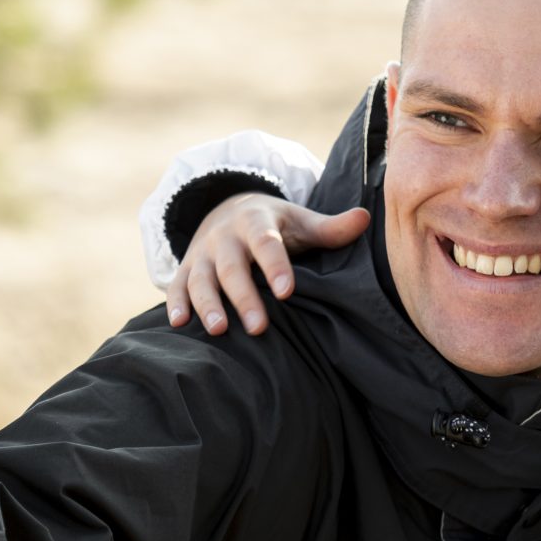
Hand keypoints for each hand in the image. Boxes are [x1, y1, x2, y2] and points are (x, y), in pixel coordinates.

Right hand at [164, 193, 370, 336]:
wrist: (229, 209)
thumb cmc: (276, 225)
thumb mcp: (300, 221)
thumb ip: (330, 228)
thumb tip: (365, 218)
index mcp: (255, 222)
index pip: (266, 243)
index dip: (275, 266)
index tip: (286, 291)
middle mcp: (225, 237)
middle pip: (231, 267)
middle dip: (243, 296)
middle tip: (258, 327)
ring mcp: (202, 254)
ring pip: (200, 279)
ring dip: (207, 304)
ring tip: (219, 331)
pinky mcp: (186, 270)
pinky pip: (176, 287)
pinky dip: (176, 304)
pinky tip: (179, 325)